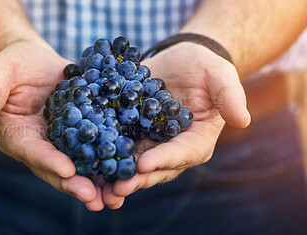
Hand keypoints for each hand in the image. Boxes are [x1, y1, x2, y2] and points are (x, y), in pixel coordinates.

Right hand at [0, 40, 103, 210]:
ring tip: (114, 197)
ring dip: (95, 183)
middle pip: (56, 168)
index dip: (48, 161)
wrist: (37, 61)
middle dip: (75, 184)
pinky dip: (108, 162)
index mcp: (16, 134)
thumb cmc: (13, 64)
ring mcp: (61, 142)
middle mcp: (39, 145)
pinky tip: (125, 172)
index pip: (31, 151)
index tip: (67, 170)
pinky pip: (94, 150)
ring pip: (78, 166)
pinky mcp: (80, 134)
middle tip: (94, 197)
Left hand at [102, 42, 250, 208]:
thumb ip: (229, 96)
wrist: (180, 62)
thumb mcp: (219, 75)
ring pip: (134, 165)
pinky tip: (88, 163)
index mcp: (197, 140)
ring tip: (100, 188)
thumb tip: (243, 120)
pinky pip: (119, 148)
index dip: (164, 160)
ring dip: (117, 177)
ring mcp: (151, 144)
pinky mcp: (132, 134)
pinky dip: (105, 157)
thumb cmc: (204, 67)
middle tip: (116, 188)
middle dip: (136, 179)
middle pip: (156, 168)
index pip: (182, 154)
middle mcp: (173, 149)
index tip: (144, 164)